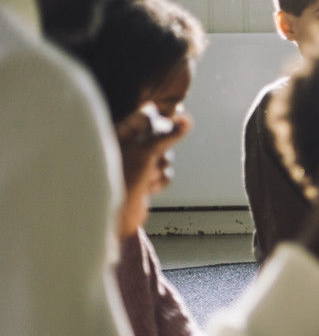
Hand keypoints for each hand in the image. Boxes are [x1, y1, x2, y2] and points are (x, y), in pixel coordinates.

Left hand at [115, 104, 191, 236]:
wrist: (114, 219)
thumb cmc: (120, 181)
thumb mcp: (145, 152)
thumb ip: (168, 134)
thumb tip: (187, 119)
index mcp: (118, 133)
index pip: (147, 115)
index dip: (161, 120)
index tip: (172, 123)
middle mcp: (125, 145)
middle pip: (161, 136)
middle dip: (161, 151)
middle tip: (150, 160)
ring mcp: (135, 162)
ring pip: (164, 155)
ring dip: (159, 169)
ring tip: (145, 178)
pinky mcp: (142, 178)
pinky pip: (164, 172)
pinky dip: (159, 180)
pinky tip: (148, 188)